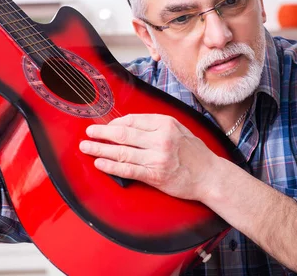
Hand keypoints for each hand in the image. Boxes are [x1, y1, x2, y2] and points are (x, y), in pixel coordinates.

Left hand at [79, 114, 218, 200]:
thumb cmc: (194, 153)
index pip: (133, 120)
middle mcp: (160, 139)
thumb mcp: (179, 129)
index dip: (115, 123)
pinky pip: (127, 170)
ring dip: (100, 149)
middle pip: (123, 134)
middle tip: (88, 133)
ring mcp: (157, 158)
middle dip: (102, 133)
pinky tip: (99, 163)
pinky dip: (111, 166)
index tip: (106, 126)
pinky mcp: (154, 175)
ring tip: (87, 147)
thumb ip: (157, 125)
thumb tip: (129, 124)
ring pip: (121, 152)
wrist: (210, 175)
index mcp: (166, 124)